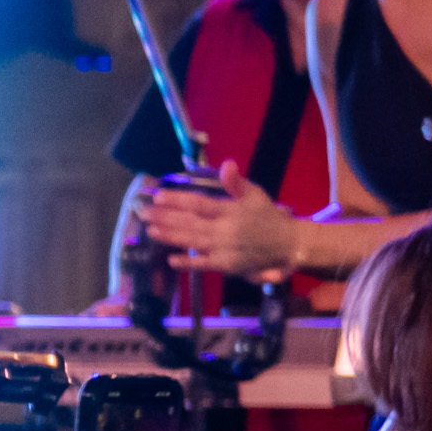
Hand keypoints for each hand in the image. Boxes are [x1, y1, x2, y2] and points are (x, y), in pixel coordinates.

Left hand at [136, 165, 295, 272]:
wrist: (288, 244)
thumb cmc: (267, 215)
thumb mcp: (255, 194)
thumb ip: (237, 183)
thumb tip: (227, 164)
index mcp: (232, 211)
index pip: (200, 204)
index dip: (177, 200)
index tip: (158, 195)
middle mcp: (227, 231)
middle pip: (191, 224)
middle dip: (165, 218)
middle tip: (143, 213)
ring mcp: (226, 250)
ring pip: (193, 242)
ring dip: (170, 236)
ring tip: (150, 230)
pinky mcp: (227, 265)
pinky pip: (204, 265)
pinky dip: (188, 263)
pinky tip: (170, 259)